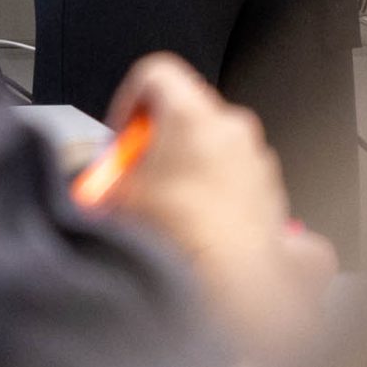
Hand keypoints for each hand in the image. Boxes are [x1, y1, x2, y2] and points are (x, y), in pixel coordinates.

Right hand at [97, 54, 333, 358]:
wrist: (233, 292)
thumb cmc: (181, 241)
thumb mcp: (116, 201)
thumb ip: (100, 180)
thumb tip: (91, 183)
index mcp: (193, 116)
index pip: (155, 74)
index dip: (129, 101)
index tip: (122, 135)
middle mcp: (232, 129)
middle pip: (187, 114)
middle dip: (160, 144)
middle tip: (138, 180)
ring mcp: (259, 162)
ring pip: (216, 151)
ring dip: (191, 173)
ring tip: (168, 214)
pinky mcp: (274, 196)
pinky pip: (239, 185)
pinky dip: (220, 200)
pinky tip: (200, 232)